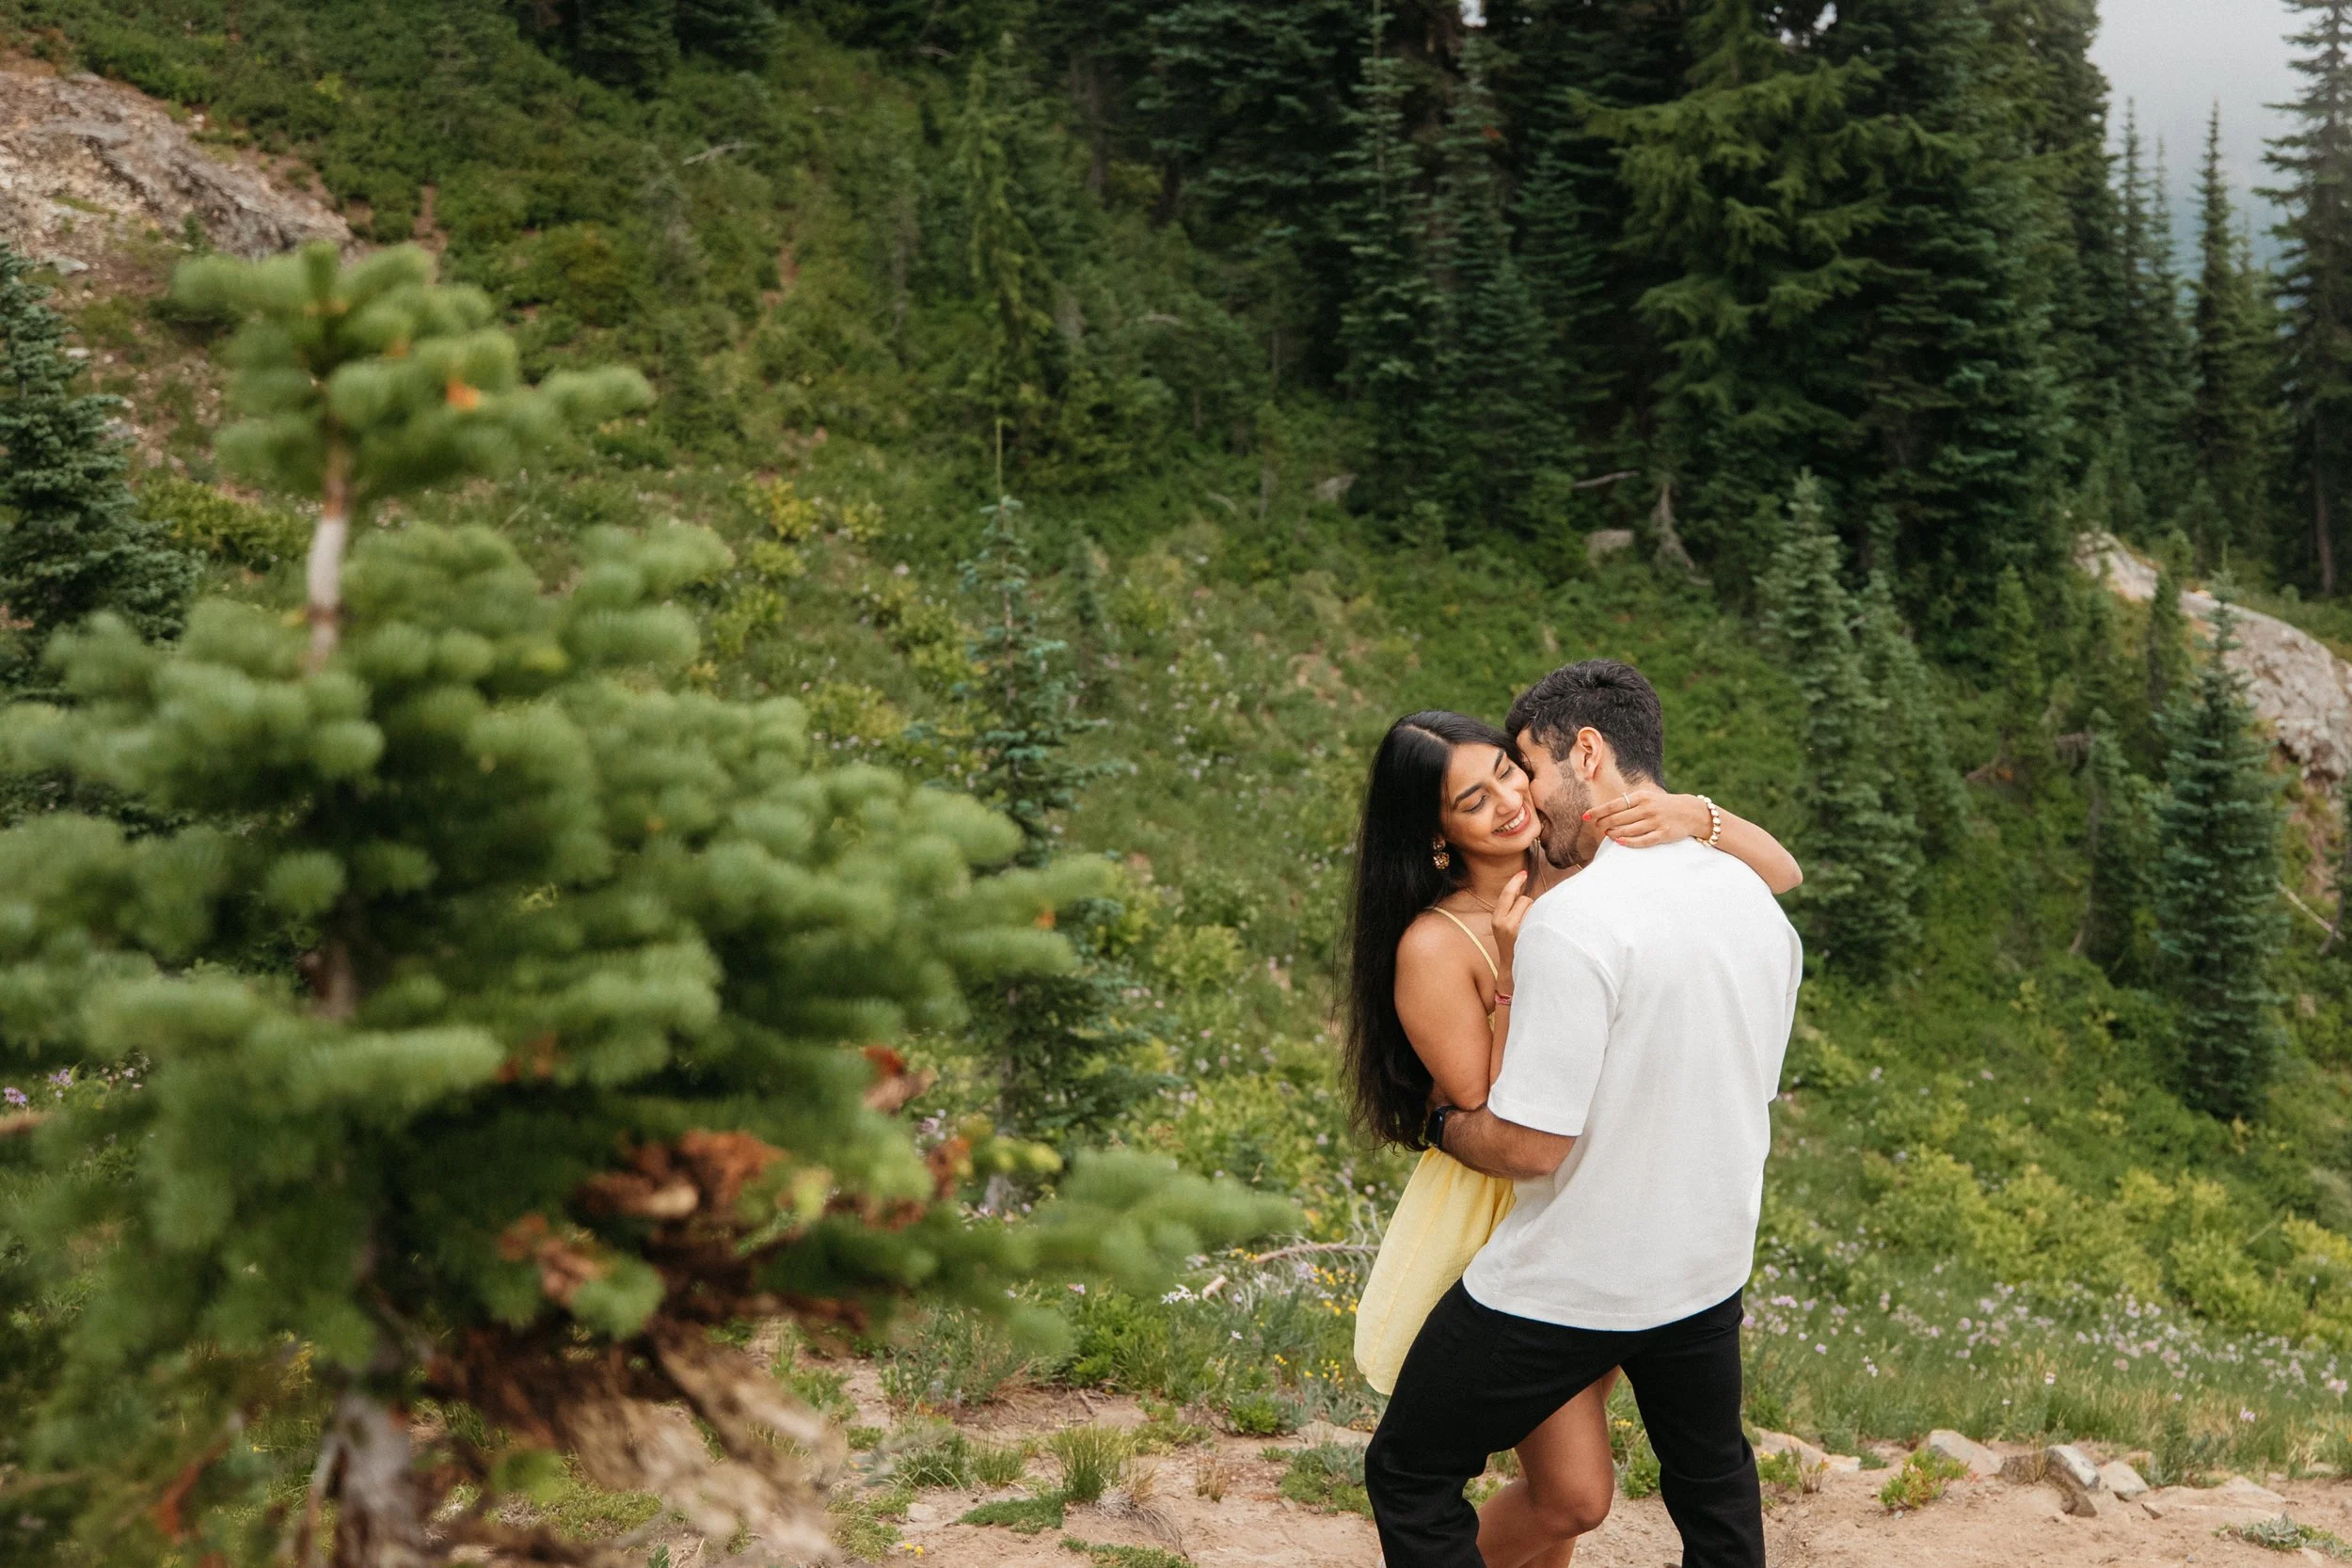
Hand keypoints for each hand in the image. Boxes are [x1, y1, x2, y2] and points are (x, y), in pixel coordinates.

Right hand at [1489, 869, 1533, 982]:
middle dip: (1529, 906)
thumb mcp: (1503, 927)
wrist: (1512, 968)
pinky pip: (1539, 917)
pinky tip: (1538, 932)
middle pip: (1525, 899)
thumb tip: (1526, 894)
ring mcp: (1518, 930)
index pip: (1506, 894)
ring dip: (1536, 914)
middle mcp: (1505, 924)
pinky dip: (1541, 921)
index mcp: (1497, 920)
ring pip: (1534, 908)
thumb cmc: (1512, 944)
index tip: (1523, 872)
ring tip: (1531, 929)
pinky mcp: (1529, 935)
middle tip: (1526, 922)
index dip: (1515, 881)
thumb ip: (1510, 911)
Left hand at [1583, 785, 1707, 847]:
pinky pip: (1642, 840)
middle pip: (1617, 819)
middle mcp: (1647, 808)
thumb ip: (1629, 802)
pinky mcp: (1663, 834)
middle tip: (1597, 828)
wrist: (1691, 812)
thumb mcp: (1647, 797)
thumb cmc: (1663, 805)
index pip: (1613, 805)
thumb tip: (1605, 810)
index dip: (1597, 811)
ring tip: (1607, 834)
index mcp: (1641, 797)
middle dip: (1603, 824)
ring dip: (1613, 834)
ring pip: (1627, 830)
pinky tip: (1620, 842)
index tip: (1585, 816)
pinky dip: (1629, 842)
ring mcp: (1655, 822)